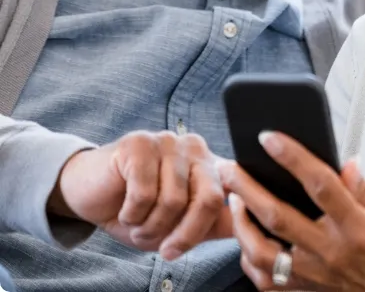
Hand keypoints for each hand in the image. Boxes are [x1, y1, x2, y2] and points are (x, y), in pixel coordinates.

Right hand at [48, 130, 232, 258]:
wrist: (87, 193)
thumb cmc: (137, 209)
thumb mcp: (179, 224)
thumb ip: (214, 223)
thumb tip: (251, 231)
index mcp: (209, 164)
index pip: (227, 200)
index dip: (204, 231)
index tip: (176, 249)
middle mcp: (194, 147)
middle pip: (208, 198)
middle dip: (184, 234)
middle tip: (161, 248)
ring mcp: (168, 141)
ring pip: (173, 200)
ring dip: (149, 227)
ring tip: (136, 223)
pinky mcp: (139, 143)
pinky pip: (144, 193)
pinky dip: (131, 214)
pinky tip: (123, 209)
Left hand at [219, 132, 364, 291]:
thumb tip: (346, 163)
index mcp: (358, 227)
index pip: (320, 184)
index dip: (292, 158)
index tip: (270, 138)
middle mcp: (333, 253)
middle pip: (279, 217)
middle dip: (248, 188)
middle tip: (229, 167)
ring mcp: (318, 277)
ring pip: (264, 253)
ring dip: (241, 225)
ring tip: (233, 201)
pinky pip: (270, 282)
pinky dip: (251, 261)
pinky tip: (246, 240)